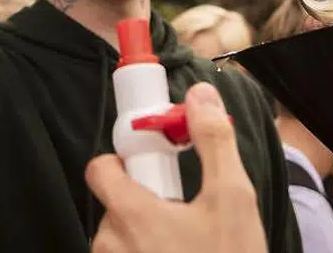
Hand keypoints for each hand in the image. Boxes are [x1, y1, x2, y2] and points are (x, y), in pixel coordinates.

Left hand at [86, 83, 267, 252]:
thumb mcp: (233, 199)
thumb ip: (213, 141)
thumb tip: (200, 94)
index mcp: (129, 214)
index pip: (99, 168)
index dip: (124, 160)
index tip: (155, 167)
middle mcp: (110, 245)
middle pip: (112, 205)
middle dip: (143, 204)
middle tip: (182, 214)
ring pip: (118, 240)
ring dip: (144, 238)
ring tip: (187, 247)